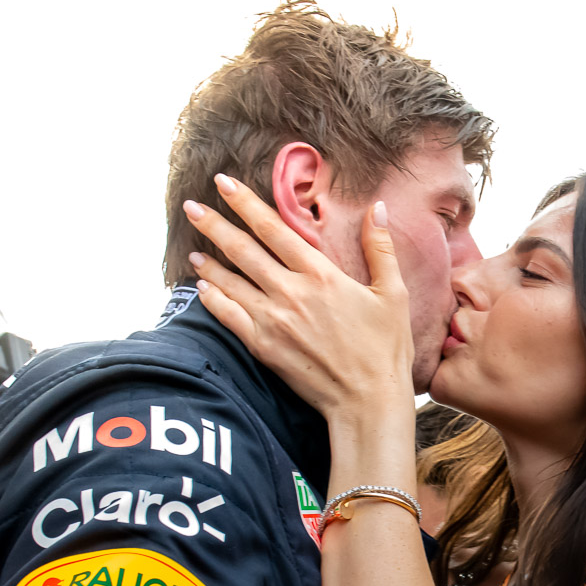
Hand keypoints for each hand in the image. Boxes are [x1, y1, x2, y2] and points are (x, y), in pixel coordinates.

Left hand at [184, 174, 415, 420]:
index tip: (224, 184)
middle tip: (192, 206)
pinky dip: (212, 299)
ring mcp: (273, 321)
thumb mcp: (393, 293)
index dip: (246, 203)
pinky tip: (201, 288)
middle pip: (243, 250)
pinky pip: (228, 317)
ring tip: (193, 247)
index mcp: (321, 275)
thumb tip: (377, 208)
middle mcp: (291, 293)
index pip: (274, 229)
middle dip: (214, 224)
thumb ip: (380, 248)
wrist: (367, 401)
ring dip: (208, 262)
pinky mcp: (263, 347)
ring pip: (230, 282)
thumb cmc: (386, 349)